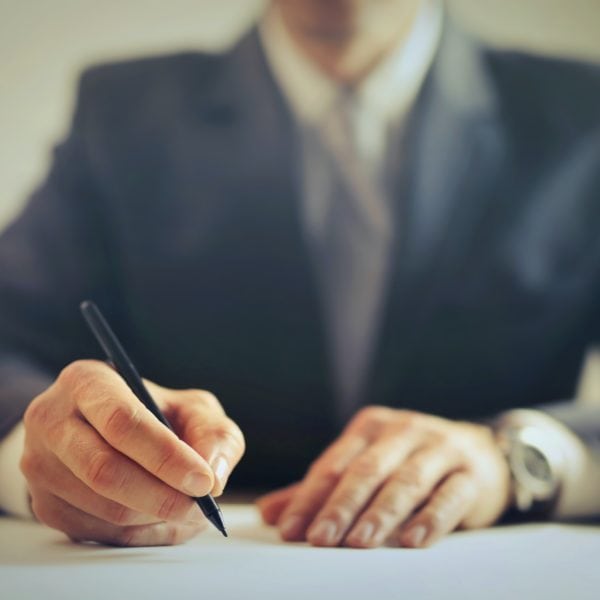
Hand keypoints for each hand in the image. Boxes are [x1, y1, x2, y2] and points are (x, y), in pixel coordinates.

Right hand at [20, 360, 243, 545]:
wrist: (103, 427)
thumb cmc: (155, 413)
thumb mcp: (191, 407)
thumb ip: (213, 433)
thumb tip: (214, 475)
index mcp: (88, 381)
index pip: (121, 422)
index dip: (165, 456)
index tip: (203, 480)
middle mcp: (52, 420)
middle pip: (104, 470)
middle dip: (162, 496)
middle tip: (201, 506)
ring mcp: (42, 465)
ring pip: (103, 508)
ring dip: (156, 518)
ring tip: (191, 510)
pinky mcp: (45, 504)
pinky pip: (99, 532)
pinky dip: (142, 534)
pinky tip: (165, 519)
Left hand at [257, 406, 509, 547]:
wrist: (480, 450)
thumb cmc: (410, 461)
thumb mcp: (367, 464)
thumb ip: (322, 489)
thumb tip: (269, 514)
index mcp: (370, 426)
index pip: (334, 464)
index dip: (310, 497)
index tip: (290, 530)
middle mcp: (403, 430)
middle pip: (366, 470)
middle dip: (340, 506)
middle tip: (318, 539)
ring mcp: (439, 448)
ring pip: (405, 482)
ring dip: (380, 513)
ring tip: (358, 543)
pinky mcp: (469, 473)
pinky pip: (448, 497)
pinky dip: (429, 519)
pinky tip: (411, 543)